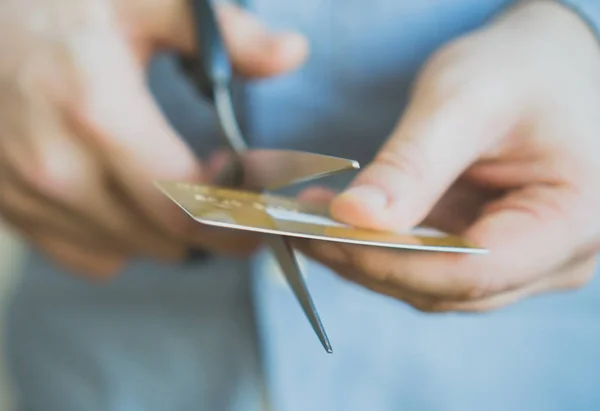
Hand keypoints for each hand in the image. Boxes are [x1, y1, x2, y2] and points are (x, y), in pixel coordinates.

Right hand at [0, 0, 307, 277]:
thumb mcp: (140, 0)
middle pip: (167, 239)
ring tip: (179, 189)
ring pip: (130, 251)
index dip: (239, 217)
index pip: (191, 207)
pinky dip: (122, 240)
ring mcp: (29, 195)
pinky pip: (86, 254)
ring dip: (169, 232)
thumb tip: (292, 53)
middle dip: (213, 225)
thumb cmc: (51, 5)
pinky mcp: (10, 207)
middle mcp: (60, 169)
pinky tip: (129, 202)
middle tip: (230, 194)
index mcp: (101, 117)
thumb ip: (223, 34)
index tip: (262, 209)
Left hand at [295, 0, 599, 311]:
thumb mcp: (465, 101)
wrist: (542, 66)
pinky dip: (378, 249)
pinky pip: (426, 265)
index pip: (470, 271)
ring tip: (307, 223)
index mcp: (570, 219)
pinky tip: (337, 224)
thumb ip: (413, 165)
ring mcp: (521, 261)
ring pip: (429, 285)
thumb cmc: (520, 69)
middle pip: (445, 287)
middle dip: (366, 262)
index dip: (390, 261)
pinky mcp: (486, 250)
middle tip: (299, 227)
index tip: (325, 235)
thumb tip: (353, 218)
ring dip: (365, 259)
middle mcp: (553, 257)